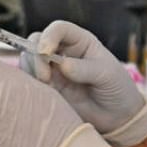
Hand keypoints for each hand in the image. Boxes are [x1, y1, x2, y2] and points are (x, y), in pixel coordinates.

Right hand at [21, 20, 146, 146]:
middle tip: (44, 75)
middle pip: (37, 41)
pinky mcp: (48, 88)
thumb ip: (85, 69)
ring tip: (46, 84)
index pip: (59, 29)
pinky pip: (30, 81)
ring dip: (31, 70)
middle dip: (35, 54)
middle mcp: (64, 52)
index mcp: (81, 41)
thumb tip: (62, 65)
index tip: (46, 51)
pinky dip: (30, 84)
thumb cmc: (117, 89)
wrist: (117, 117)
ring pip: (30, 60)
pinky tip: (42, 92)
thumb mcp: (107, 75)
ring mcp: (54, 70)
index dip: (49, 36)